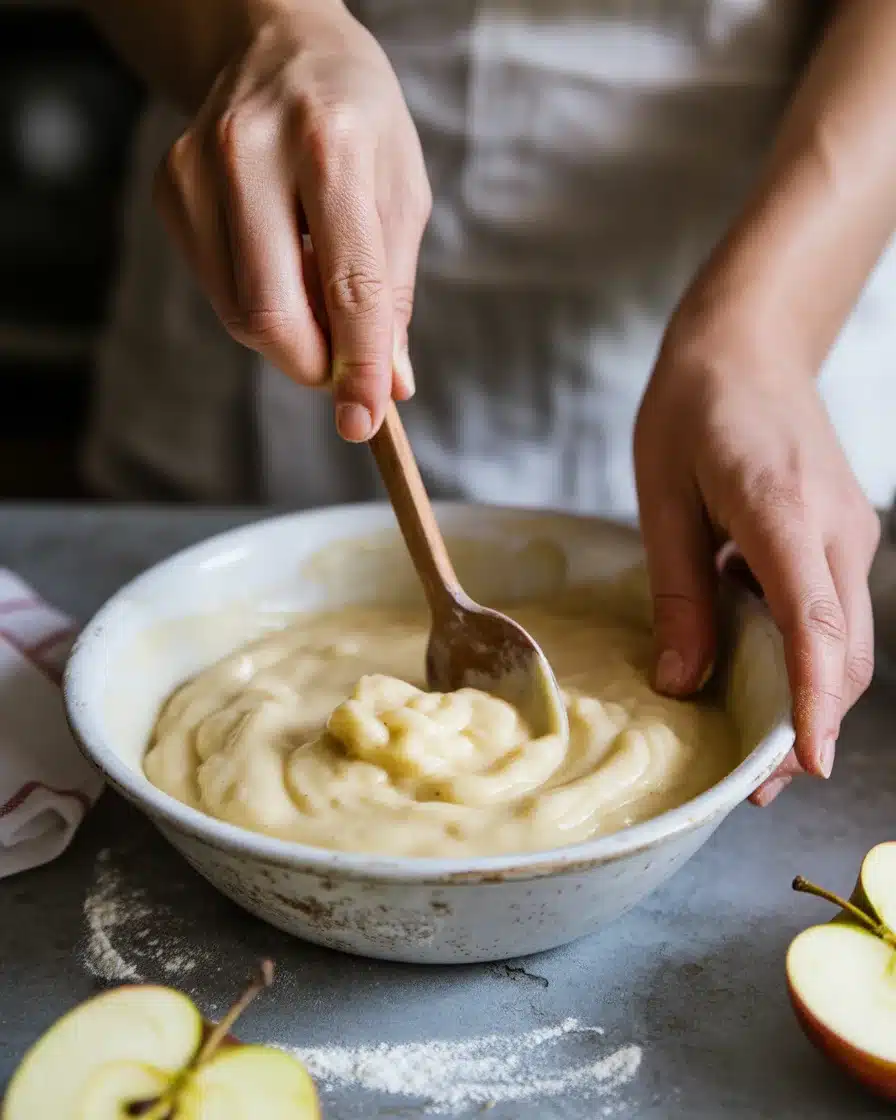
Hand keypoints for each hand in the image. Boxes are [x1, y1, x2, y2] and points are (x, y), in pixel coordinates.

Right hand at [153, 0, 430, 439]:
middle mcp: (254, 152)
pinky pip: (217, 289)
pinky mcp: (169, 189)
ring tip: (319, 299)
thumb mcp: (401, 190)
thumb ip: (392, 290)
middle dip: (315, 367)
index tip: (362, 422)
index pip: (349, 287)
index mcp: (331, 146)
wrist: (273, 43)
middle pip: (273, 315)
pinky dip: (257, 305)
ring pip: (240, 313)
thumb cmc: (356, 119)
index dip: (359, 367)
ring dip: (289, 338)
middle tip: (344, 373)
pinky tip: (280, 265)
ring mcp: (198, 170)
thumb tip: (392, 383)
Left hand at [634, 310, 879, 804]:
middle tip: (753, 785)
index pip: (813, 624)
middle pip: (842, 651)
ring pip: (844, 640)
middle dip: (808, 724)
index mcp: (782, 511)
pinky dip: (804, 657)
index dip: (812, 702)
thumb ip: (677, 594)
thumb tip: (682, 683)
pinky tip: (755, 671)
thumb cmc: (693, 409)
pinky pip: (831, 613)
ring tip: (754, 749)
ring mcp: (847, 534)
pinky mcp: (839, 537)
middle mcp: (835, 530)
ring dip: (810, 697)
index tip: (805, 765)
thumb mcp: (662, 500)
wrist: (747, 345)